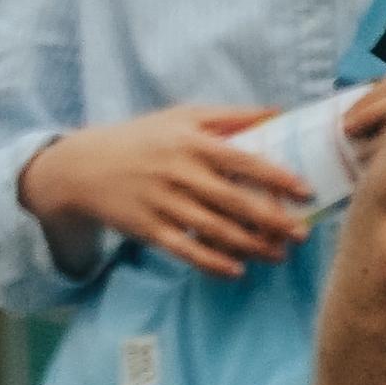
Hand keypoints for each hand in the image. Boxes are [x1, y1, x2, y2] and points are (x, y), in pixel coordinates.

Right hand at [30, 101, 317, 279]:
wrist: (80, 166)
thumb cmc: (141, 138)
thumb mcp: (181, 116)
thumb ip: (232, 116)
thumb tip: (282, 114)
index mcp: (189, 142)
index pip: (242, 160)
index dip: (277, 177)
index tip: (305, 191)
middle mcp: (177, 172)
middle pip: (234, 201)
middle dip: (273, 221)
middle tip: (302, 234)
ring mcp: (161, 202)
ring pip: (215, 230)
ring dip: (252, 247)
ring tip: (278, 255)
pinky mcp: (147, 228)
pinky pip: (186, 250)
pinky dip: (213, 263)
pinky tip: (236, 270)